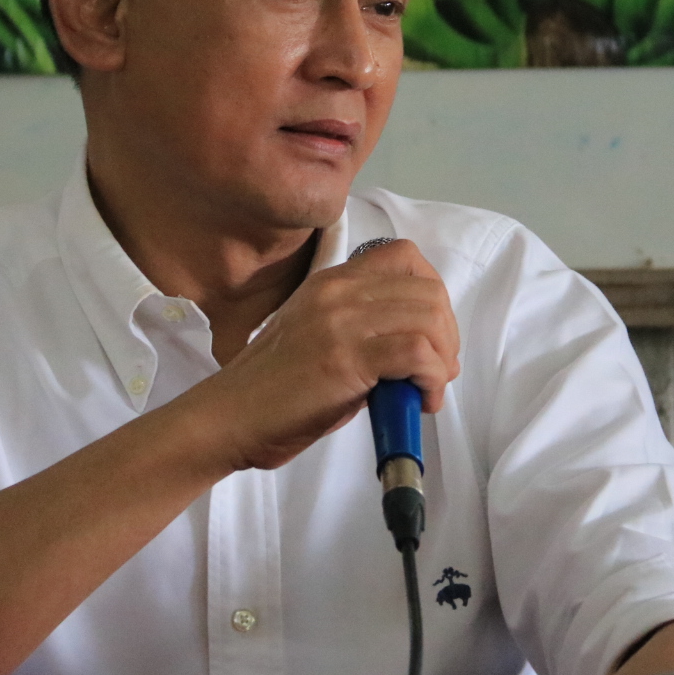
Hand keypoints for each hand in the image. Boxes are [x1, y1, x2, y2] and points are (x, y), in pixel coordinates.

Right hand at [191, 238, 459, 470]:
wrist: (227, 418)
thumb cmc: (273, 393)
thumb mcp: (321, 340)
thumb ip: (366, 331)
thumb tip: (420, 351)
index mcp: (330, 281)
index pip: (404, 256)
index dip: (432, 294)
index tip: (430, 335)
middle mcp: (337, 290)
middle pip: (427, 288)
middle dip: (446, 334)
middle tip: (436, 372)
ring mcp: (340, 320)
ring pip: (429, 316)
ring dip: (443, 359)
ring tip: (426, 390)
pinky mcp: (345, 356)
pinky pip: (418, 352)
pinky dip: (432, 378)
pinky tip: (420, 400)